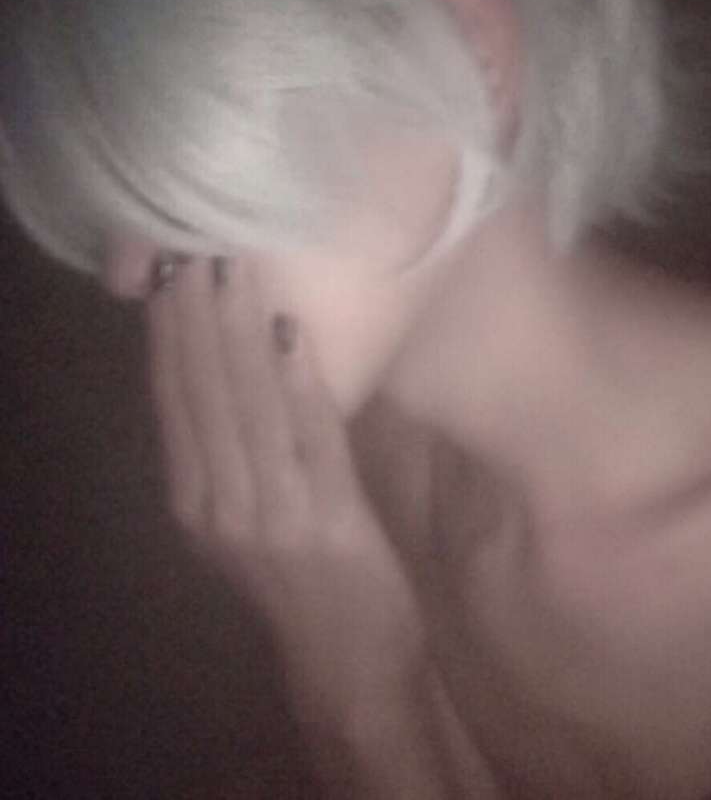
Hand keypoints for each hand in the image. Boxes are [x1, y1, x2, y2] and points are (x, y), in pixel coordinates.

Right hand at [145, 255, 425, 722]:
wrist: (349, 664)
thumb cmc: (302, 575)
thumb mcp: (248, 509)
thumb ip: (236, 443)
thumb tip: (235, 354)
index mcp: (193, 497)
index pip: (172, 397)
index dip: (168, 328)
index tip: (169, 264)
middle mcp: (217, 504)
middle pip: (201, 392)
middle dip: (195, 313)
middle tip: (194, 240)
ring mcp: (269, 516)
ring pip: (247, 406)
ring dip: (237, 331)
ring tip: (234, 266)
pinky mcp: (327, 524)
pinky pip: (310, 439)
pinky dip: (298, 383)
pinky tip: (290, 331)